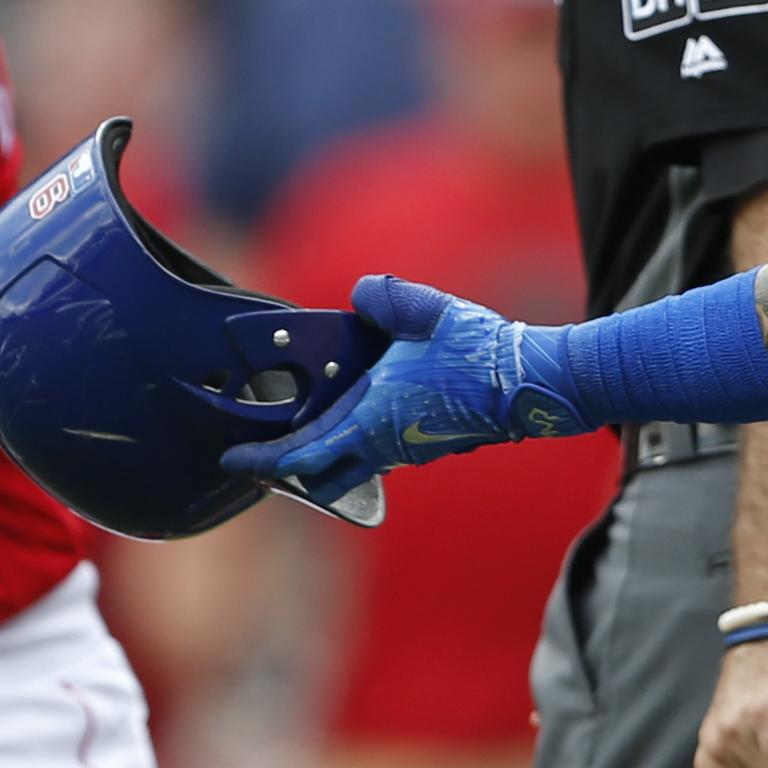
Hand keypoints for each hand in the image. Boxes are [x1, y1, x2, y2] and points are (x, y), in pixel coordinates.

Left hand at [221, 274, 600, 508]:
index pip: (304, 454)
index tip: (237, 460)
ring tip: (302, 442)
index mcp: (372, 418)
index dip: (265, 461)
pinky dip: (355, 448)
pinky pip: (379, 456)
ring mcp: (409, 450)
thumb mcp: (422, 310)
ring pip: (351, 468)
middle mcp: (385, 444)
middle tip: (261, 462)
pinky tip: (357, 421)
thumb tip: (361, 293)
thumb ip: (381, 296)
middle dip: (286, 472)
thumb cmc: (476, 352)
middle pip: (321, 475)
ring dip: (322, 460)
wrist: (530, 384)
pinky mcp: (430, 446)